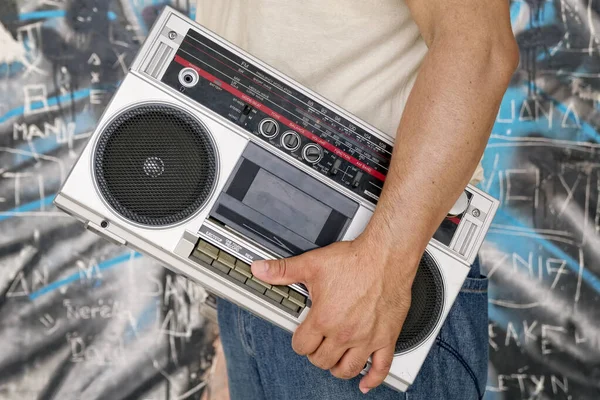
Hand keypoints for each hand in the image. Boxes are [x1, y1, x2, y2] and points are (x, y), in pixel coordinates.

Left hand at [250, 233, 419, 392]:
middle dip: (316, 354)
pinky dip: (372, 379)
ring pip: (347, 369)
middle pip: (322, 360)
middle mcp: (344, 333)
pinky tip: (365, 382)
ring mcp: (366, 339)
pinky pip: (381, 368)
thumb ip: (283, 270)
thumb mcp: (312, 263)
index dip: (299, 341)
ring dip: (337, 368)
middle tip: (318, 345)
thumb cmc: (355, 260)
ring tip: (334, 359)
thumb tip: (260, 270)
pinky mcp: (386, 338)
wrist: (386, 256)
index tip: (302, 336)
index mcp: (324, 319)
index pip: (302, 346)